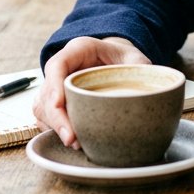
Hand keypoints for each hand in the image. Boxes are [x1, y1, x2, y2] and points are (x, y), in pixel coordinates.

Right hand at [33, 36, 150, 147]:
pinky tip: (71, 141)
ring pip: (42, 107)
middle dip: (57, 117)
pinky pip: (45, 117)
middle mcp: (63, 67)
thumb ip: (140, 70)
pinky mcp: (54, 102)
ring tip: (75, 144)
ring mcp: (55, 85)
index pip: (58, 64)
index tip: (58, 104)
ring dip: (55, 127)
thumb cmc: (123, 58)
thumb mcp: (135, 58)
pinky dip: (55, 130)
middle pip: (47, 92)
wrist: (116, 61)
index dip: (54, 85)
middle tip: (72, 139)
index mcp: (79, 49)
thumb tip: (150, 93)